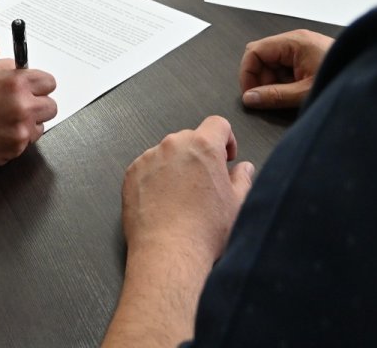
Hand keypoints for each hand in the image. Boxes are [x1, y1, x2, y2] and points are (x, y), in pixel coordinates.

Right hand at [0, 59, 57, 172]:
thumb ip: (4, 68)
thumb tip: (20, 69)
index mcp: (15, 83)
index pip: (49, 82)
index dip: (39, 84)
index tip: (33, 87)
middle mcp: (22, 107)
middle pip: (51, 105)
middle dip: (38, 104)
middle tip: (21, 105)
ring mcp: (20, 131)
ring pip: (40, 125)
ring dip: (29, 122)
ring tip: (5, 120)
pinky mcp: (15, 150)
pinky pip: (26, 142)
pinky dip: (16, 138)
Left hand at [121, 117, 254, 264]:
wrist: (168, 252)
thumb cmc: (203, 231)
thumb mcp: (237, 204)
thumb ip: (242, 179)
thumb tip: (244, 169)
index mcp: (203, 147)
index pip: (217, 124)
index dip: (226, 139)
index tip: (225, 157)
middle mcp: (174, 146)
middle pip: (191, 138)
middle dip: (200, 155)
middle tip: (205, 182)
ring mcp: (149, 158)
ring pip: (167, 153)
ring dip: (176, 166)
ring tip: (182, 197)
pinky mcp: (132, 173)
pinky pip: (147, 167)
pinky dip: (155, 178)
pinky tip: (164, 201)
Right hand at [238, 29, 333, 108]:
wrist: (373, 77)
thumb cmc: (342, 79)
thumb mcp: (304, 92)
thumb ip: (274, 96)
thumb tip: (250, 99)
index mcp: (294, 42)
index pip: (254, 51)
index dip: (248, 74)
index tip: (251, 95)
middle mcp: (297, 41)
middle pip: (262, 57)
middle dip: (261, 79)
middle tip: (270, 98)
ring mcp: (303, 48)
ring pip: (273, 64)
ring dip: (274, 82)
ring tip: (290, 96)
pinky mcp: (309, 57)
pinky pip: (286, 67)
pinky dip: (285, 81)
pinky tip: (297, 92)